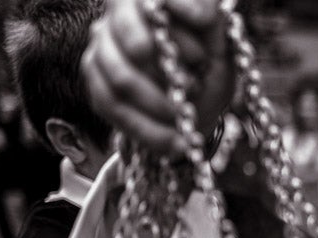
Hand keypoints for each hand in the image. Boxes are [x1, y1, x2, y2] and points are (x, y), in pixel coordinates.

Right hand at [83, 0, 232, 153]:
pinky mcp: (96, 85)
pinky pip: (114, 108)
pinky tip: (174, 143)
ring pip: (123, 77)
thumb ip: (210, 23)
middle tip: (194, 84)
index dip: (176, 6)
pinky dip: (149, 131)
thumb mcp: (221, 46)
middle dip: (168, 67)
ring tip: (185, 117)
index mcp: (148, 2)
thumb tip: (198, 14)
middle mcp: (117, 17)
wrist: (194, 111)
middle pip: (131, 37)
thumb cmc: (208, 72)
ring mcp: (102, 50)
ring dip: (161, 104)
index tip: (204, 26)